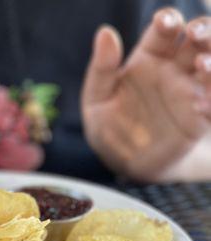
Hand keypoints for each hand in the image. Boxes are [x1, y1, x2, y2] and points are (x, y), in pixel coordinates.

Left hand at [82, 8, 210, 181]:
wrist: (123, 163)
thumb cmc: (109, 126)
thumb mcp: (97, 99)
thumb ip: (102, 68)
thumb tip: (106, 32)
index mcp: (150, 57)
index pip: (164, 31)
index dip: (167, 21)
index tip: (164, 22)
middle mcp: (175, 69)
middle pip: (199, 40)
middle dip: (203, 31)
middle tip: (196, 33)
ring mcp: (191, 92)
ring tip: (202, 65)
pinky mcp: (200, 119)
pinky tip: (203, 103)